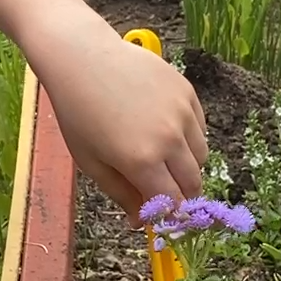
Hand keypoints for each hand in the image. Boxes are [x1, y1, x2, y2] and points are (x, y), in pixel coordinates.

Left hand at [26, 17, 207, 221]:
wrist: (82, 57)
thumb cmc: (79, 112)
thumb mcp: (91, 161)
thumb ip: (121, 195)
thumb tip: (139, 223)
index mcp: (142, 162)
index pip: (173, 204)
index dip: (170, 216)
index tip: (162, 217)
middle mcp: (169, 139)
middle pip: (192, 183)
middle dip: (181, 196)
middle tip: (163, 193)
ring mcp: (181, 113)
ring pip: (201, 156)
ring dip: (187, 166)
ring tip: (161, 158)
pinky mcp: (187, 92)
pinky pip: (199, 127)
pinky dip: (189, 138)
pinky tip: (163, 130)